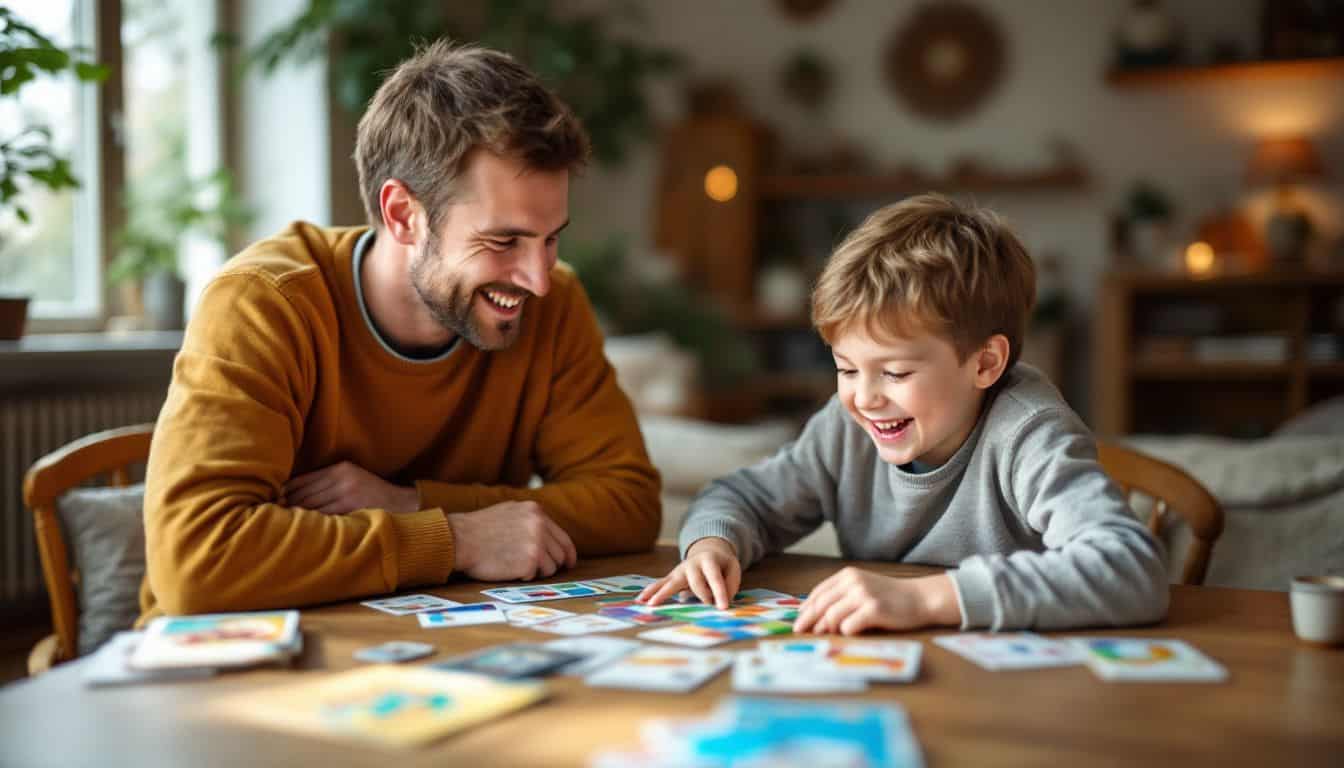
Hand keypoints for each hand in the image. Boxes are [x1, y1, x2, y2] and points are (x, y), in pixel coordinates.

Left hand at [283, 461, 418, 515]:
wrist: (401, 504)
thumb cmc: (371, 494)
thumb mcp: (352, 479)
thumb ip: (328, 482)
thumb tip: (291, 494)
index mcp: (340, 468)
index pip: (304, 480)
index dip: (286, 491)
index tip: (274, 500)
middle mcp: (342, 478)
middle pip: (305, 493)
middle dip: (287, 505)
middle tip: (272, 515)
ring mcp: (347, 493)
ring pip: (312, 506)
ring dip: (296, 516)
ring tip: (282, 524)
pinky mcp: (351, 507)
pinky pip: (324, 516)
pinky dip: (311, 523)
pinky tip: (303, 529)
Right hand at [446, 500, 576, 581]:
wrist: (459, 539)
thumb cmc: (478, 529)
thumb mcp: (509, 511)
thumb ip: (530, 519)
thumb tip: (547, 533)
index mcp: (536, 511)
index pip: (563, 537)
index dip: (568, 553)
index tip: (568, 563)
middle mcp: (540, 525)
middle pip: (560, 555)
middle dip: (551, 564)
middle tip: (535, 568)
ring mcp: (536, 542)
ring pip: (551, 567)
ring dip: (536, 571)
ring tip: (514, 564)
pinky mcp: (530, 561)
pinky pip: (536, 576)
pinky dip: (524, 576)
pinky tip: (508, 567)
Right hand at [636, 537, 740, 609]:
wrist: (708, 551)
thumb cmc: (722, 565)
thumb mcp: (732, 570)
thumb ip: (729, 586)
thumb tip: (719, 604)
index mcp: (709, 560)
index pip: (714, 578)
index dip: (720, 592)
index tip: (723, 607)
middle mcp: (692, 564)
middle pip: (694, 580)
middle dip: (701, 594)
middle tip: (706, 606)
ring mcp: (679, 570)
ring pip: (671, 582)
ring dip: (661, 594)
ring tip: (651, 604)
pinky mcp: (672, 577)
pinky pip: (660, 584)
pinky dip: (650, 592)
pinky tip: (640, 600)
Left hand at [793, 568, 959, 635]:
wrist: (920, 598)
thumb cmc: (889, 597)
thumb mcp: (862, 589)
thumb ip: (841, 597)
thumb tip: (815, 617)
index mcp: (847, 575)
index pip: (818, 593)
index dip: (805, 608)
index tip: (797, 621)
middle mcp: (853, 582)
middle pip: (821, 604)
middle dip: (808, 620)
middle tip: (800, 633)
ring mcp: (863, 595)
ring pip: (831, 615)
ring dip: (825, 628)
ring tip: (824, 635)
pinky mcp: (874, 609)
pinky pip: (849, 625)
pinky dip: (845, 631)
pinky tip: (848, 633)